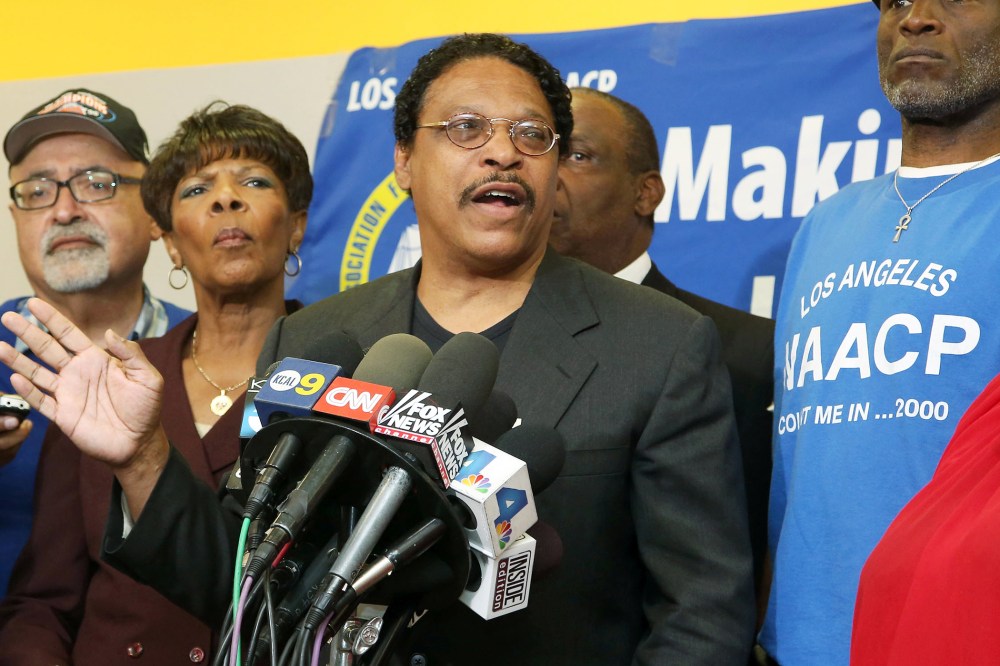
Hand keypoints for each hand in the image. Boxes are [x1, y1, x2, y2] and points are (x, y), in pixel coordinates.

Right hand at [0, 298, 165, 470]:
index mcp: (96, 359)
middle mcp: (77, 373)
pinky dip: (28, 390)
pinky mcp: (63, 415)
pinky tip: (15, 378)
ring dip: (17, 360)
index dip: (52, 319)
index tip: (33, 302)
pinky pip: (41, 401)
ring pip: (37, 373)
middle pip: (47, 348)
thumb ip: (131, 353)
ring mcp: (68, 393)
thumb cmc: (146, 408)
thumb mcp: (147, 377)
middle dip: (27, 332)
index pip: (69, 334)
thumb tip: (108, 333)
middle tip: (7, 316)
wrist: (140, 442)